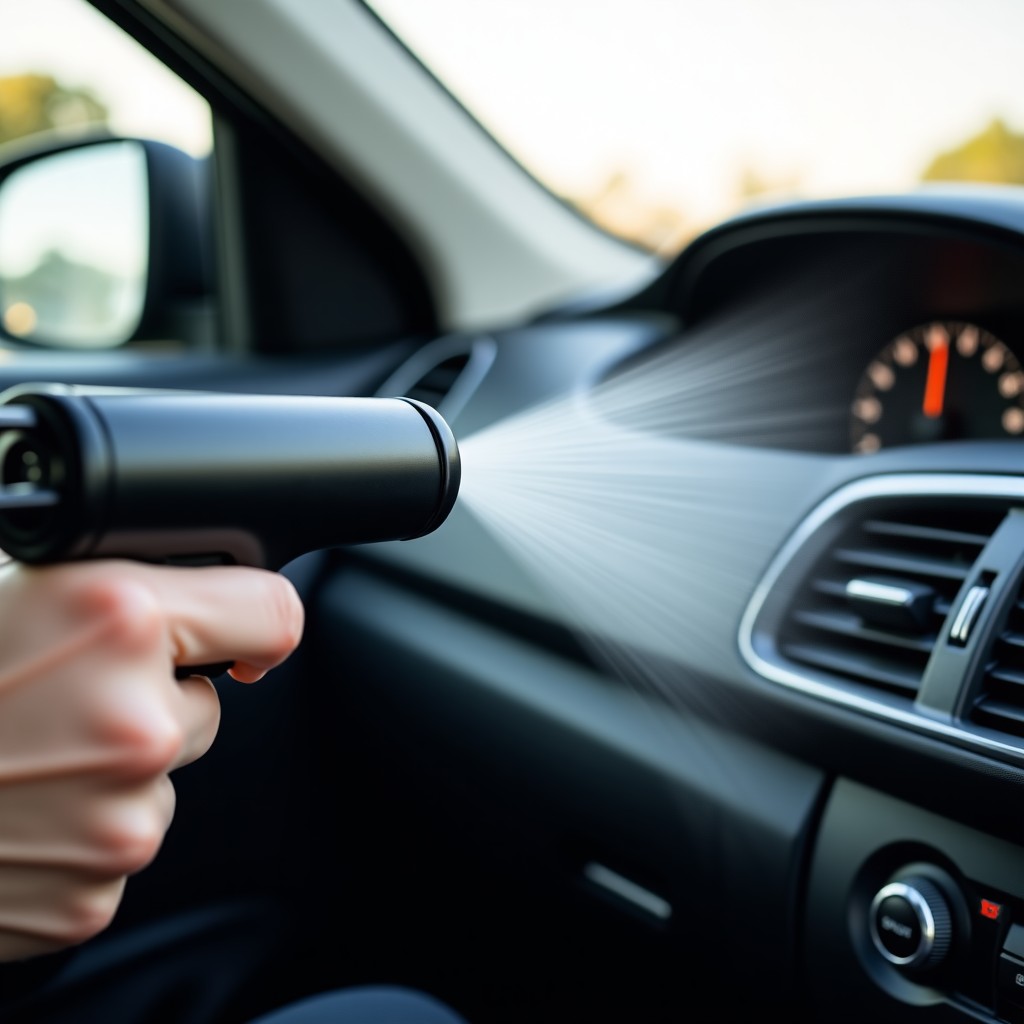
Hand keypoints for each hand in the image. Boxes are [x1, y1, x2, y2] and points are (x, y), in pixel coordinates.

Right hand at [0, 560, 303, 960]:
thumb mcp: (8, 584)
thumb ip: (104, 581)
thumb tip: (182, 575)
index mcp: (118, 618)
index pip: (272, 612)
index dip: (255, 621)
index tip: (241, 635)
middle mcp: (136, 720)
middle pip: (207, 706)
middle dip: (151, 699)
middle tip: (58, 698)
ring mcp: (119, 817)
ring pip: (161, 779)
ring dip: (113, 770)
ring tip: (20, 757)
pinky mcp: (95, 892)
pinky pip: (120, 843)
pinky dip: (80, 830)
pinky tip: (14, 811)